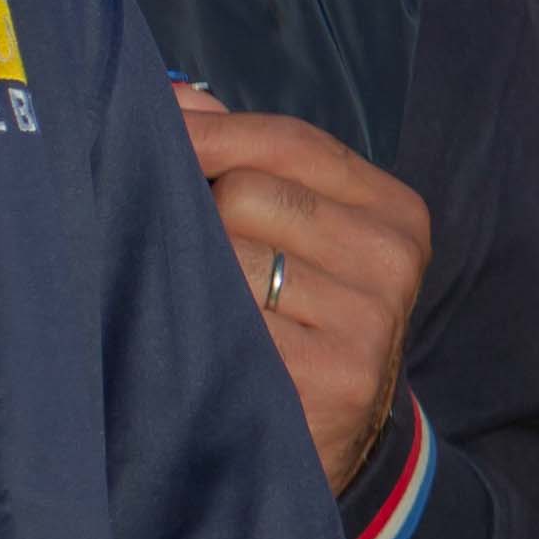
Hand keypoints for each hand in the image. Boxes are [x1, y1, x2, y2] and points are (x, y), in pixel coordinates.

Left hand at [174, 87, 427, 492]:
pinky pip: (225, 322)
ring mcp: (367, 322)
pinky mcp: (330, 378)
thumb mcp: (294, 235)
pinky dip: (192, 327)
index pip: (292, 141)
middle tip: (177, 251)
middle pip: (248, 192)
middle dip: (196, 213)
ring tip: (188, 303)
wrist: (334, 441)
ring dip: (187, 275)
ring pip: (227, 255)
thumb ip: (243, 160)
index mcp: (394, 212)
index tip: (144, 133)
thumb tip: (174, 97)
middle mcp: (392, 260)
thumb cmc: (295, 318)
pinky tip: (193, 343)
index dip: (208, 132)